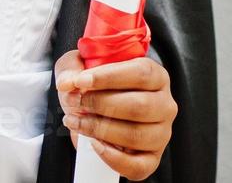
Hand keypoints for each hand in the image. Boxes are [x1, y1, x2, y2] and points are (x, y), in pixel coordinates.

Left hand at [54, 50, 177, 180]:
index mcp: (155, 76)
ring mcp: (161, 133)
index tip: (80, 81)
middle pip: (139, 106)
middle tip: (73, 101)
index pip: (141, 73)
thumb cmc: (94, 83)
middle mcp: (164, 104)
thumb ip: (72, 69)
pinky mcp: (152, 157)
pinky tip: (94, 144)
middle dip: (99, 104)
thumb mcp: (80, 65)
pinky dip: (113, 158)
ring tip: (75, 121)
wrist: (94, 106)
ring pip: (136, 135)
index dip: (108, 77)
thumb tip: (68, 83)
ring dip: (99, 129)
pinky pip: (139, 166)